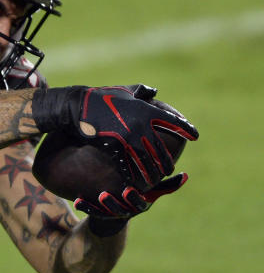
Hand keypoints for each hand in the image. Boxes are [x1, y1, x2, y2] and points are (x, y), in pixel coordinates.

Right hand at [34, 84, 197, 187]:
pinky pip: (127, 164)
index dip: (185, 129)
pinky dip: (132, 174)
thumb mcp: (124, 90)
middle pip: (161, 148)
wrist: (78, 107)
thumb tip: (153, 92)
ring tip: (156, 179)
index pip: (172, 122)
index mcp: (146, 110)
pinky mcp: (115, 146)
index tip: (195, 136)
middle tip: (169, 169)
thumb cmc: (101, 96)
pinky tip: (135, 181)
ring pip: (147, 160)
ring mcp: (128, 137)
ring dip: (152, 172)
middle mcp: (141, 125)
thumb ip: (141, 91)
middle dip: (166, 160)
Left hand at [76, 172, 187, 234]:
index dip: (133, 198)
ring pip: (106, 212)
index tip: (127, 190)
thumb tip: (185, 175)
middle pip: (121, 209)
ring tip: (96, 196)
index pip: (139, 203)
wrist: (120, 210)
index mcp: (141, 204)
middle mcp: (127, 210)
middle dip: (114, 204)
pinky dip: (85, 207)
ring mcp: (113, 213)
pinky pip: (92, 212)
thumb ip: (167, 183)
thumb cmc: (138, 194)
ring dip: (98, 206)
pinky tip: (77, 201)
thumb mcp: (153, 189)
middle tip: (105, 196)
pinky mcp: (99, 213)